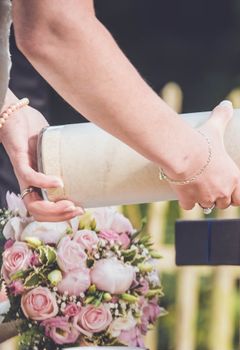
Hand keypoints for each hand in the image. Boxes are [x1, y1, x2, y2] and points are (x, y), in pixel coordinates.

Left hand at [0, 104, 82, 220]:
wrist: (14, 113)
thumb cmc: (35, 132)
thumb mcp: (54, 152)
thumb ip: (67, 160)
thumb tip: (96, 162)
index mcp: (35, 183)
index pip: (42, 210)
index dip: (60, 216)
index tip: (80, 209)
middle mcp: (27, 182)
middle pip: (37, 212)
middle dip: (59, 216)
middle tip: (78, 210)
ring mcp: (22, 172)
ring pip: (31, 203)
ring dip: (52, 209)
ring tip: (70, 204)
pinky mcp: (19, 158)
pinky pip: (29, 176)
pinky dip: (44, 182)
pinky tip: (59, 182)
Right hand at [170, 100, 239, 210]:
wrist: (182, 152)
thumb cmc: (201, 141)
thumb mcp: (215, 128)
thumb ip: (222, 117)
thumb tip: (227, 104)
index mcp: (233, 179)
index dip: (235, 197)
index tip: (229, 192)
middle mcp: (222, 191)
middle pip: (223, 204)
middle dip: (218, 198)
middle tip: (210, 186)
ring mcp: (205, 197)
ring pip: (206, 206)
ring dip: (202, 199)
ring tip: (196, 187)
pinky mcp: (188, 200)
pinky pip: (189, 206)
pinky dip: (186, 201)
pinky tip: (183, 192)